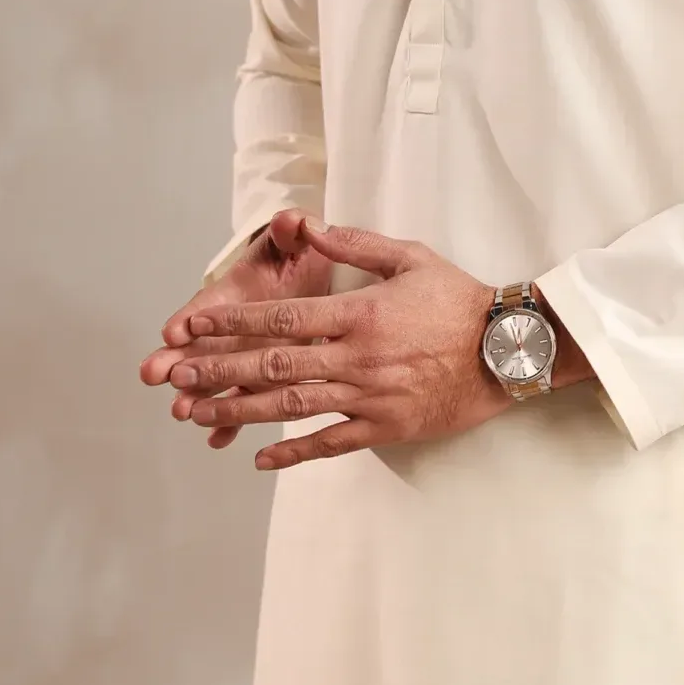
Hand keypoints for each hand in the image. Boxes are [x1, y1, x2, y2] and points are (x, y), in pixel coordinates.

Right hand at [140, 208, 332, 448]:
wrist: (317, 283)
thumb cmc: (296, 258)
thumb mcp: (293, 242)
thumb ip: (290, 232)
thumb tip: (288, 220)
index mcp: (232, 296)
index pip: (206, 308)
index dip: (188, 318)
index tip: (172, 331)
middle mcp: (229, 331)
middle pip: (196, 349)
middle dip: (175, 362)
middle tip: (156, 376)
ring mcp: (243, 358)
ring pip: (214, 382)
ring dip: (197, 397)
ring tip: (183, 412)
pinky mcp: (260, 380)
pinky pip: (243, 405)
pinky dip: (230, 423)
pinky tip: (218, 439)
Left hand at [159, 220, 508, 468]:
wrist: (507, 350)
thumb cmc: (459, 299)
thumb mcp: (410, 257)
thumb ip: (357, 243)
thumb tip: (312, 227)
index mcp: (359, 313)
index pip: (282, 318)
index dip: (233, 322)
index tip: (195, 325)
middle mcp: (357, 357)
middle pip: (274, 364)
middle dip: (220, 369)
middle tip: (176, 375)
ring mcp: (369, 396)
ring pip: (292, 405)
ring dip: (241, 410)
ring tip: (198, 414)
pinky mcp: (384, 427)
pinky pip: (330, 443)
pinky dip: (293, 452)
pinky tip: (259, 456)